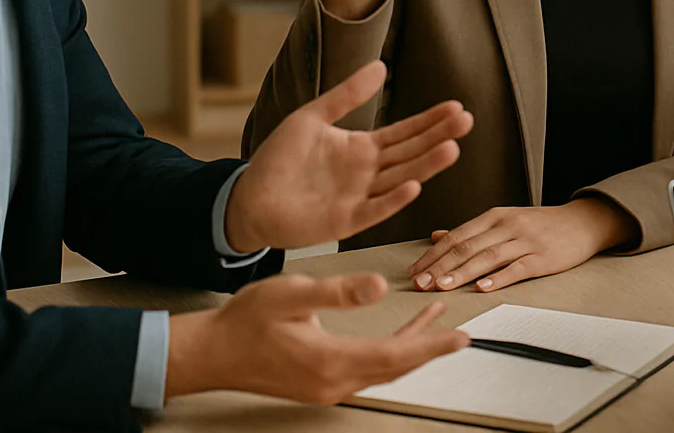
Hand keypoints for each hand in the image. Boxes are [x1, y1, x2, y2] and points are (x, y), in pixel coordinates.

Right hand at [165, 272, 468, 403]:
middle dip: (431, 349)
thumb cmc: (246, 321)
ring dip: (411, 350)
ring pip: (383, 370)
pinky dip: (390, 354)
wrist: (212, 353)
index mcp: (332, 359)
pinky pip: (367, 371)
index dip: (432, 343)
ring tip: (435, 326)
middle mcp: (334, 382)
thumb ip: (337, 291)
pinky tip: (395, 337)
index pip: (397, 354)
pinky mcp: (320, 384)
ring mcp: (327, 387)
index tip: (461, 336)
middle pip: (397, 367)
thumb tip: (379, 285)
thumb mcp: (292, 293)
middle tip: (461, 336)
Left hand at [226, 60, 473, 252]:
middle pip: (410, 153)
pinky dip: (393, 200)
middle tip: (466, 120)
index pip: (404, 133)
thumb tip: (381, 66)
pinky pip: (374, 210)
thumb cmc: (279, 160)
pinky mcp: (344, 222)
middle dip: (438, 137)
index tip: (456, 107)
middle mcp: (367, 174)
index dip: (429, 121)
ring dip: (426, 166)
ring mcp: (359, 198)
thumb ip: (347, 95)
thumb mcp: (313, 117)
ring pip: (400, 179)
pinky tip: (414, 187)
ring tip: (452, 148)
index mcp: (362, 149)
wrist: (248, 198)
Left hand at [407, 198, 636, 293]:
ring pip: (487, 257)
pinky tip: (484, 287)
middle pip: (467, 246)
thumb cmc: (540, 224)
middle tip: (419, 284)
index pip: (456, 235)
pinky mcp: (542, 257)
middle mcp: (506, 226)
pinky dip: (499, 278)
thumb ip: (470, 230)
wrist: (581, 222)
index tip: (413, 272)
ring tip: (442, 286)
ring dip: (462, 272)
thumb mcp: (503, 220)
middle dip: (439, 266)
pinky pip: (518, 267)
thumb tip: (436, 236)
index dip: (432, 254)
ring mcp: (525, 241)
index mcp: (493, 217)